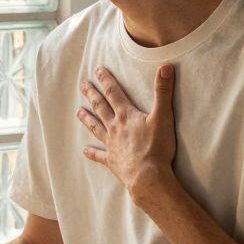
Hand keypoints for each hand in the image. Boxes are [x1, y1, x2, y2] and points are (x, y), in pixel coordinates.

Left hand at [76, 63, 177, 202]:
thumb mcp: (163, 116)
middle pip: (100, 107)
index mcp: (126, 115)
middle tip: (83, 85)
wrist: (147, 176)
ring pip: (96, 128)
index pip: (113, 92)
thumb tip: (166, 66)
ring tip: (78, 111)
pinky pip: (99, 155)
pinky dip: (92, 153)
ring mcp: (111, 144)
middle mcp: (115, 127)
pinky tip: (84, 150)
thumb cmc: (156, 147)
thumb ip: (163, 91)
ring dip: (86, 119)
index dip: (106, 79)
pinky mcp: (112, 161)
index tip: (97, 69)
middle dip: (92, 94)